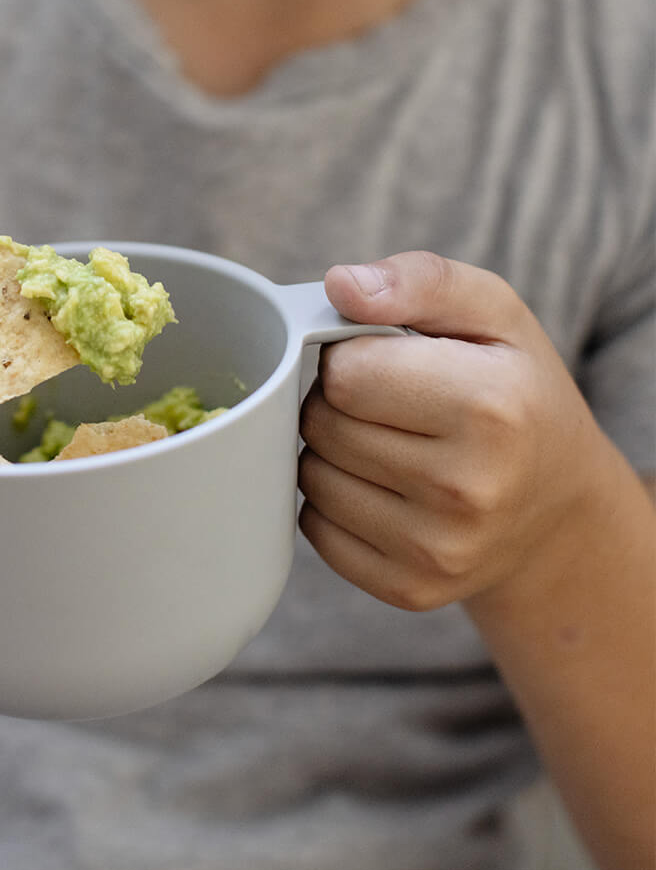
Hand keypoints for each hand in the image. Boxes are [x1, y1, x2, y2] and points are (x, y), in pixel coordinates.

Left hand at [298, 251, 611, 610]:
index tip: (383, 359)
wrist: (558, 504)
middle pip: (321, 425)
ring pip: (310, 478)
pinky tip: (380, 488)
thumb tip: (340, 286)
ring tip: (386, 443)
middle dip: (337, 403)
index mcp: (489, 407)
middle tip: (385, 403)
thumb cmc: (515, 391)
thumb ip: (417, 281)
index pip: (343, 373)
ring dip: (330, 453)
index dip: (350, 356)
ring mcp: (438, 549)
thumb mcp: (491, 313)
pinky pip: (314, 531)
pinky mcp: (410, 588)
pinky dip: (332, 504)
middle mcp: (467, 489)